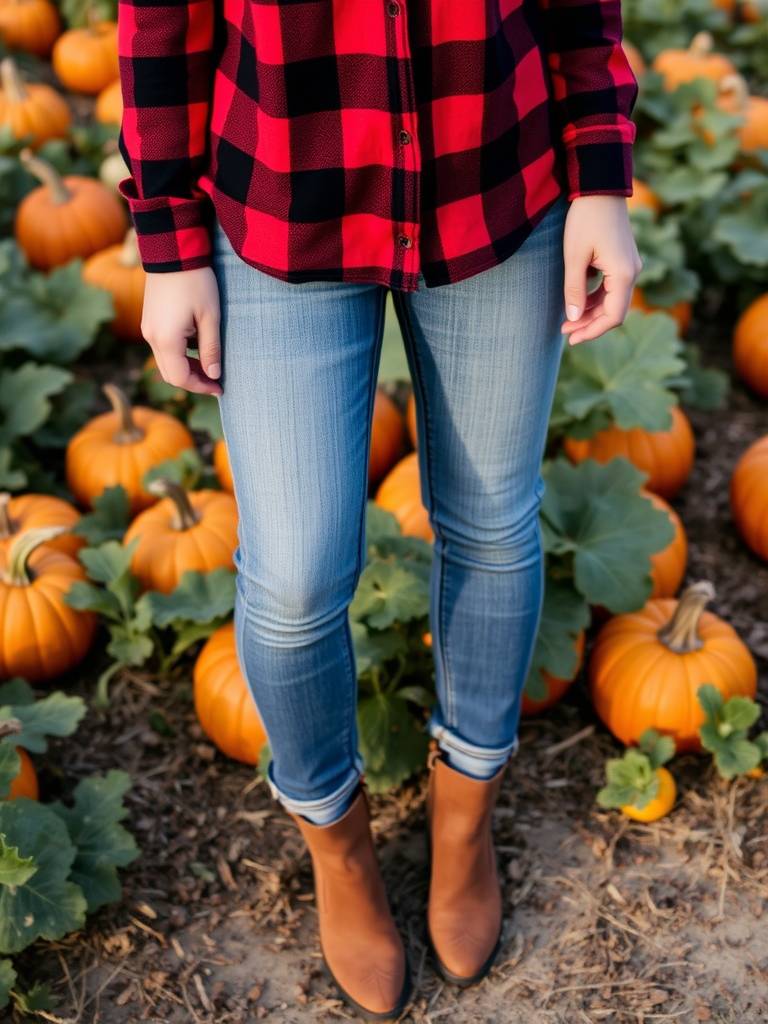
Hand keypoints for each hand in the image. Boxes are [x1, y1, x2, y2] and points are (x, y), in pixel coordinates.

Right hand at [141, 267, 222, 395]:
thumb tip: (213, 375)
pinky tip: (197, 345)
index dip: (201, 387)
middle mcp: (151, 338)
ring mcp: (147, 329)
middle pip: (170, 374)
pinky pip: (163, 347)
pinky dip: (179, 354)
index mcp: (166, 339)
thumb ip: (211, 349)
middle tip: (216, 379)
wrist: (172, 251)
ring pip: (166, 361)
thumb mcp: (210, 317)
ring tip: (209, 362)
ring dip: (186, 367)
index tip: (220, 388)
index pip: (180, 378)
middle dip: (193, 380)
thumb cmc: (196, 281)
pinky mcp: (149, 321)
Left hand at [560, 195, 641, 344]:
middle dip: (589, 324)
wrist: (599, 187)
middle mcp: (632, 272)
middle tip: (565, 332)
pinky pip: (611, 287)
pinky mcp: (622, 260)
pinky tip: (577, 301)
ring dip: (591, 312)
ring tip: (567, 320)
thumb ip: (574, 290)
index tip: (571, 338)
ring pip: (612, 300)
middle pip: (614, 311)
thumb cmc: (585, 219)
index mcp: (624, 274)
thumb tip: (574, 319)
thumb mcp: (574, 257)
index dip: (593, 331)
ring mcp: (629, 265)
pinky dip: (595, 298)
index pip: (613, 316)